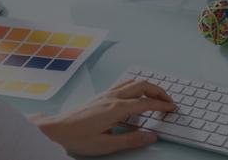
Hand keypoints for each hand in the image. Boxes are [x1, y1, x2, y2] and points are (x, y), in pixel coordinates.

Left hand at [34, 79, 175, 156]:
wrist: (56, 129)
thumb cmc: (77, 137)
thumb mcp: (106, 145)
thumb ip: (131, 140)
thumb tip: (151, 136)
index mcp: (116, 108)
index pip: (146, 103)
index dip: (162, 105)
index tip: (171, 109)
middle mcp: (113, 97)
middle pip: (143, 85)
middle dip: (159, 92)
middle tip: (169, 101)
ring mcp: (106, 94)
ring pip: (133, 82)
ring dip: (148, 87)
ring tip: (157, 96)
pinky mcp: (101, 95)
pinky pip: (124, 84)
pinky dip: (136, 86)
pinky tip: (136, 94)